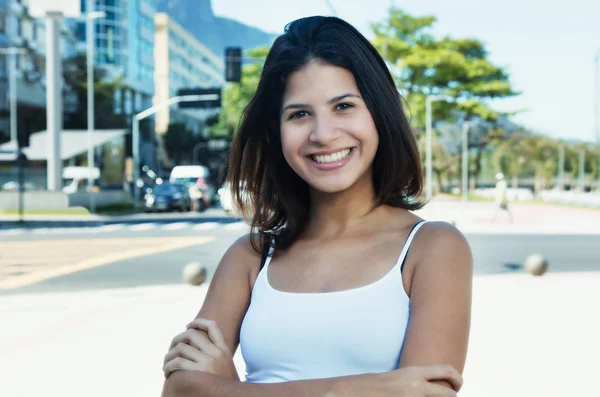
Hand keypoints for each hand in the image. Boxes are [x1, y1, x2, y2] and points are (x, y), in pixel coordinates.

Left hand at [163, 318, 237, 379]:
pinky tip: (167, 372)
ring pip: (181, 348)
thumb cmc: (224, 386)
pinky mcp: (198, 373)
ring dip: (169, 355)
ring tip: (166, 364)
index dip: (198, 322)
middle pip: (192, 334)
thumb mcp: (226, 367)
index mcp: (224, 350)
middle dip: (177, 339)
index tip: (188, 325)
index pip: (213, 326)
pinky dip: (168, 365)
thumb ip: (216, 355)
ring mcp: (208, 363)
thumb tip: (195, 347)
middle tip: (171, 348)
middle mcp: (217, 353)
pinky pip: (177, 362)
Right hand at [334, 365, 462, 396]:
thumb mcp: (398, 378)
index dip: (458, 379)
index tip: (457, 387)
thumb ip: (415, 382)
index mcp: (413, 373)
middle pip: (450, 395)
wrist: (352, 392)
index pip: (447, 370)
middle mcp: (415, 387)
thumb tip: (429, 388)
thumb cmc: (374, 386)